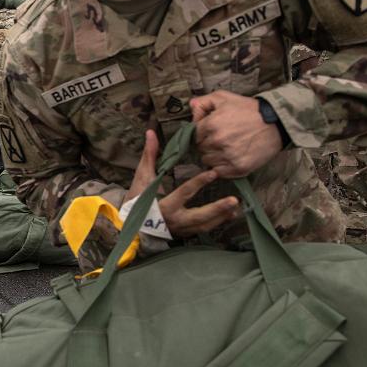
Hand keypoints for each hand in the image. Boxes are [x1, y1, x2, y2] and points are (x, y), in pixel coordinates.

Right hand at [126, 129, 240, 238]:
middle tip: (234, 200)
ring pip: (205, 225)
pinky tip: (229, 215)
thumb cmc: (137, 199)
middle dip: (217, 209)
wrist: (131, 225)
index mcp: (164, 205)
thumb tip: (151, 132)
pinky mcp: (185, 233)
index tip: (213, 173)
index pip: (184, 193)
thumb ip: (149, 155)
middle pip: (200, 216)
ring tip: (236, 207)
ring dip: (221, 216)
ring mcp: (182, 229)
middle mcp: (175, 220)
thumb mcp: (142, 177)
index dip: (198, 183)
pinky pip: (204, 229)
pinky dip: (218, 222)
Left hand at [191, 91, 282, 178]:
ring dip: (213, 156)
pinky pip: (219, 172)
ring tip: (226, 148)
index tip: (210, 132)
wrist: (276, 123)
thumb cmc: (250, 110)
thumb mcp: (224, 97)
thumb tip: (191, 107)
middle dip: (207, 144)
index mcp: (211, 125)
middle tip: (220, 139)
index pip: (193, 135)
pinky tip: (230, 157)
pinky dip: (222, 167)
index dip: (201, 133)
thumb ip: (203, 102)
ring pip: (208, 161)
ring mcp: (228, 156)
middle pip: (200, 148)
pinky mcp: (238, 168)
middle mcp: (217, 142)